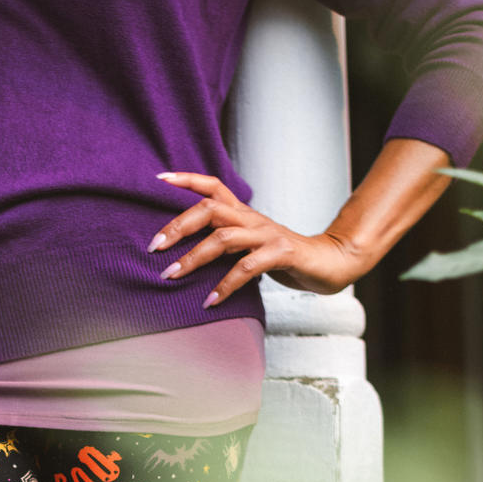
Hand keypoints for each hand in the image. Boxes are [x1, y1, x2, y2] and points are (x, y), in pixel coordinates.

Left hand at [150, 171, 368, 304]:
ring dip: (193, 258)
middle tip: (154, 247)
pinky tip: (210, 301)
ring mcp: (267, 235)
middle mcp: (252, 219)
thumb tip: (188, 254)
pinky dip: (225, 286)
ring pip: (223, 238)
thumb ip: (225, 243)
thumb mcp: (250, 245)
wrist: (329, 263)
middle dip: (178, 226)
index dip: (187, 179)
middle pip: (210, 209)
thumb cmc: (284, 257)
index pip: (214, 186)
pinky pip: (247, 268)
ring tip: (170, 276)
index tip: (159, 179)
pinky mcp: (281, 253)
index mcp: (244, 214)